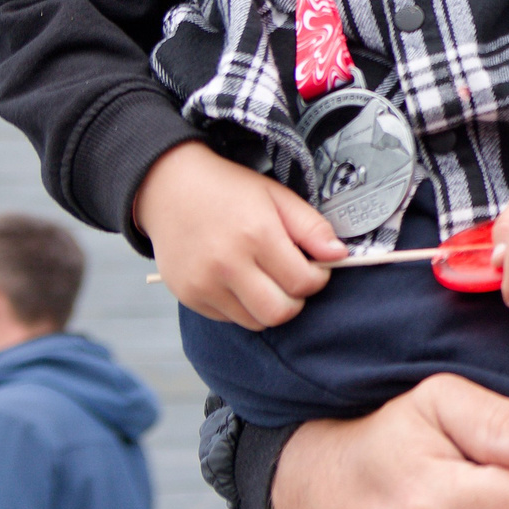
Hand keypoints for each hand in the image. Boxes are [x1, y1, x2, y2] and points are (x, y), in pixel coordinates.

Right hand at [136, 140, 345, 328]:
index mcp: (257, 235)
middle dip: (296, 300)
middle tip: (293, 278)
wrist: (170, 187)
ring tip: (267, 279)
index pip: (303, 282)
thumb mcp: (278, 196)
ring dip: (270, 306)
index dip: (318, 277)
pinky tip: (241, 281)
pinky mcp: (188, 296)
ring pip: (255, 322)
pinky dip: (243, 307)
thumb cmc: (228, 190)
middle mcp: (227, 264)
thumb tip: (339, 255)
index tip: (314, 266)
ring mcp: (204, 284)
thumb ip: (312, 227)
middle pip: (280, 312)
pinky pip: (229, 318)